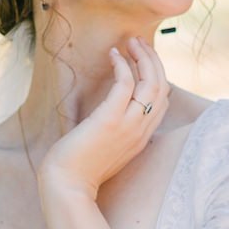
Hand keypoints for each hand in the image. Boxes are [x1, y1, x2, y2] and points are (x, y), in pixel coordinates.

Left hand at [39, 37, 169, 195]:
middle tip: (139, 42)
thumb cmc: (78, 168)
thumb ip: (114, 130)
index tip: (144, 59)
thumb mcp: (105, 147)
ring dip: (143, 57)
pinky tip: (113, 55)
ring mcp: (129, 126)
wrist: (66, 186)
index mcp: (142, 137)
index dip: (157, 76)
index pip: (163, 101)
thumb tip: (106, 111)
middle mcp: (141, 130)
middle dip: (154, 60)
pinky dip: (122, 65)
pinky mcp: (111, 120)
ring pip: (152, 83)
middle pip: (162, 87)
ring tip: (131, 42)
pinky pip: (126, 84)